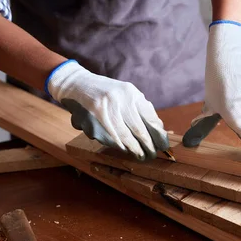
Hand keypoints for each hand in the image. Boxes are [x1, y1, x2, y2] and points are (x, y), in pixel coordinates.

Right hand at [46, 60, 168, 159]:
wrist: (78, 85)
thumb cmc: (109, 93)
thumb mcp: (127, 94)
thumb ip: (142, 109)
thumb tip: (159, 131)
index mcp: (130, 93)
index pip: (150, 118)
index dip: (158, 135)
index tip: (162, 146)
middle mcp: (117, 100)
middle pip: (138, 130)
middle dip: (147, 146)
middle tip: (152, 155)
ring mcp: (103, 111)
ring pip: (124, 138)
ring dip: (134, 149)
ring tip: (140, 155)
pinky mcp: (91, 121)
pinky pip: (109, 139)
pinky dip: (118, 146)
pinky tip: (123, 148)